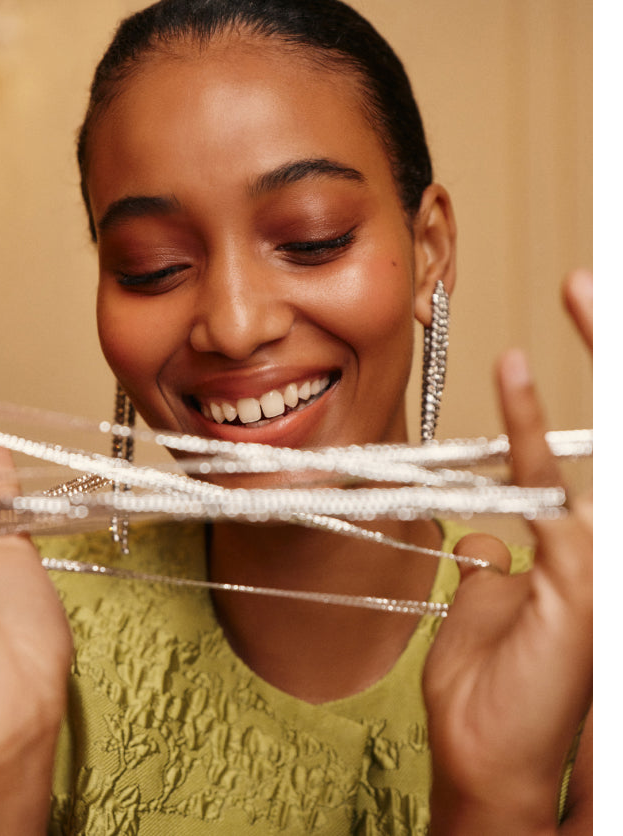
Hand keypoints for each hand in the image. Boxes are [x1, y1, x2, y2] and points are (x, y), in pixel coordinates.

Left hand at [424, 270, 592, 834]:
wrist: (489, 762)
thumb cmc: (494, 691)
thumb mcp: (494, 612)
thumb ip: (498, 565)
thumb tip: (481, 536)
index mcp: (594, 550)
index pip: (601, 448)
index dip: (601, 381)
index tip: (580, 313)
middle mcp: (609, 547)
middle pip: (616, 436)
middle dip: (615, 346)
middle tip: (588, 280)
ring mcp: (606, 561)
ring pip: (606, 449)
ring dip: (604, 361)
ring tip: (583, 288)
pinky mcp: (586, 578)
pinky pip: (551, 484)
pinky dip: (527, 426)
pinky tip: (513, 370)